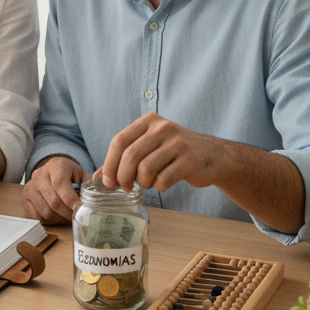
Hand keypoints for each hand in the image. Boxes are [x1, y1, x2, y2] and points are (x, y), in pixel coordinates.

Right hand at [21, 155, 88, 223]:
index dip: (71, 199)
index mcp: (55, 165)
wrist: (51, 171)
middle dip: (68, 213)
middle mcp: (39, 175)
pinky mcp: (25, 198)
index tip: (81, 209)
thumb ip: (93, 182)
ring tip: (69, 217)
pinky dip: (50, 221)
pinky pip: (37, 217)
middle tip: (79, 217)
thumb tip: (107, 186)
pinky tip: (58, 217)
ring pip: (46, 211)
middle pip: (54, 201)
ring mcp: (30, 187)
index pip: (60, 184)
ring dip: (60, 219)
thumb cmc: (69, 175)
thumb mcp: (82, 174)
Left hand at [99, 114, 224, 192]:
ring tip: (147, 183)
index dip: (109, 164)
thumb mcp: (149, 147)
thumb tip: (96, 178)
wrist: (213, 156)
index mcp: (148, 121)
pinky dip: (158, 187)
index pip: (119, 141)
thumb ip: (123, 158)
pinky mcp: (190, 160)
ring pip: (146, 169)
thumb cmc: (174, 153)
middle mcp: (162, 128)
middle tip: (125, 187)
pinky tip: (163, 183)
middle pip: (130, 156)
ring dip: (142, 183)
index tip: (107, 181)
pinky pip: (163, 179)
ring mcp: (178, 143)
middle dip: (122, 177)